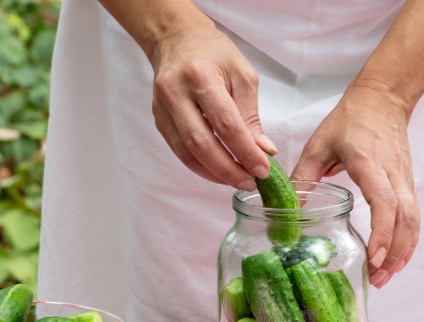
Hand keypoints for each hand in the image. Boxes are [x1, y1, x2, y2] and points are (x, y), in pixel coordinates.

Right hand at [149, 24, 274, 188]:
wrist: (176, 39)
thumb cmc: (214, 53)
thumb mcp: (243, 76)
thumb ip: (251, 116)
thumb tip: (263, 151)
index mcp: (201, 76)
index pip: (226, 125)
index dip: (246, 152)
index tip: (263, 170)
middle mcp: (176, 93)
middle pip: (202, 144)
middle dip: (229, 170)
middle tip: (250, 181)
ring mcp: (163, 109)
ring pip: (187, 153)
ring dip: (214, 173)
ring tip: (238, 179)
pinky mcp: (159, 120)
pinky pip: (179, 151)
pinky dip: (200, 166)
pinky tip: (219, 171)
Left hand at [291, 84, 420, 287]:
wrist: (383, 100)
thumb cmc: (350, 120)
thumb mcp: (319, 144)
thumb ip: (303, 177)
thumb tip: (289, 211)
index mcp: (369, 163)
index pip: (384, 200)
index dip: (382, 231)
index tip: (373, 256)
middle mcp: (393, 174)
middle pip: (404, 218)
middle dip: (393, 252)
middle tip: (376, 278)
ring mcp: (405, 180)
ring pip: (413, 221)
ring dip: (402, 252)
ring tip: (384, 277)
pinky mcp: (408, 185)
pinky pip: (414, 218)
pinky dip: (408, 242)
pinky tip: (395, 261)